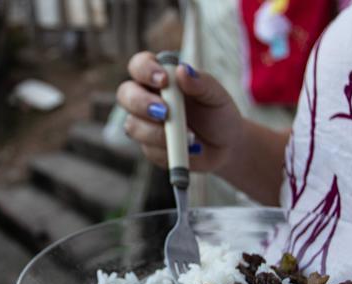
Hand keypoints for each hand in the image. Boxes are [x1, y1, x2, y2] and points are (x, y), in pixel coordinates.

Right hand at [116, 51, 244, 172]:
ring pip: (133, 125)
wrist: (225, 146)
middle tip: (164, 112)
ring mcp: (144, 124)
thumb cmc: (218, 114)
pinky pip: (147, 148)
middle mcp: (146, 98)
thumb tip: (182, 70)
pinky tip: (188, 148)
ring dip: (158, 132)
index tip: (163, 81)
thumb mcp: (215, 95)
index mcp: (160, 78)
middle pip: (125, 94)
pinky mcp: (148, 147)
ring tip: (189, 136)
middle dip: (141, 103)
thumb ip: (200, 82)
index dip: (145, 70)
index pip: (139, 65)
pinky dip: (167, 149)